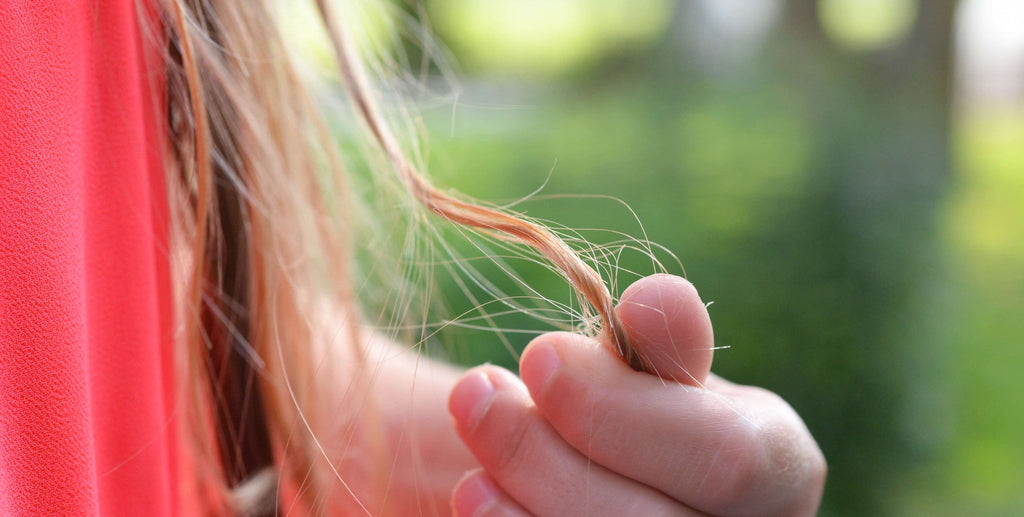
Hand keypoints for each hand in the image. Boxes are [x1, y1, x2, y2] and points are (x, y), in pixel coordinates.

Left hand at [447, 274, 825, 515]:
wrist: (605, 471)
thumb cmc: (636, 414)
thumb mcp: (655, 373)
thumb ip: (664, 346)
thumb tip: (659, 297)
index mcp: (779, 472)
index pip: (724, 459)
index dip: (623, 410)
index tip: (538, 355)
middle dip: (547, 452)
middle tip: (476, 393)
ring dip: (522, 494)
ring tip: (472, 436)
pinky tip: (479, 495)